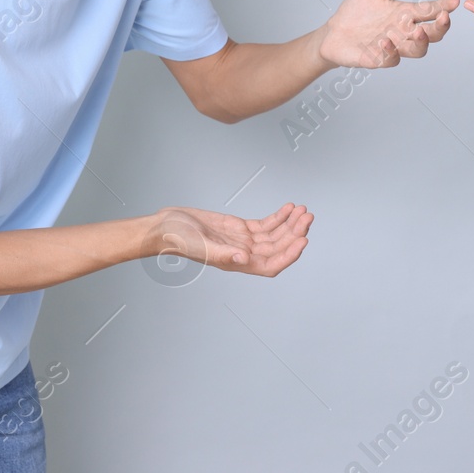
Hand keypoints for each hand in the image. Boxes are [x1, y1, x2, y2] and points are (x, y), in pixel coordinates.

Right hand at [149, 203, 311, 276]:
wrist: (166, 227)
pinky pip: (265, 224)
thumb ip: (223, 254)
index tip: (303, 240)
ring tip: (303, 210)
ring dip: (290, 223)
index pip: (271, 265)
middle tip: (307, 217)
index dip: (289, 255)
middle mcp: (244, 254)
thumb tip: (244, 260)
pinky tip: (289, 208)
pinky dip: (279, 217)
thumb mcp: (200, 246)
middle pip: (278, 247)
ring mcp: (243, 240)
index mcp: (237, 263)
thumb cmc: (178, 240)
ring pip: (275, 234)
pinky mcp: (239, 228)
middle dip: (294, 233)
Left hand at [318, 0, 459, 68]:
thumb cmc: (357, 11)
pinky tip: (384, 41)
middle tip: (444, 18)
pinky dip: (390, 52)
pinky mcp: (378, 59)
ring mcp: (393, 47)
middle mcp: (404, 32)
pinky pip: (391, 60)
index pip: (431, 11)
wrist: (333, 32)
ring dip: (421, 41)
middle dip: (441, 27)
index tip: (454, 0)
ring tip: (418, 31)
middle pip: (432, 34)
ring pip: (418, 50)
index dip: (444, 7)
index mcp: (406, 14)